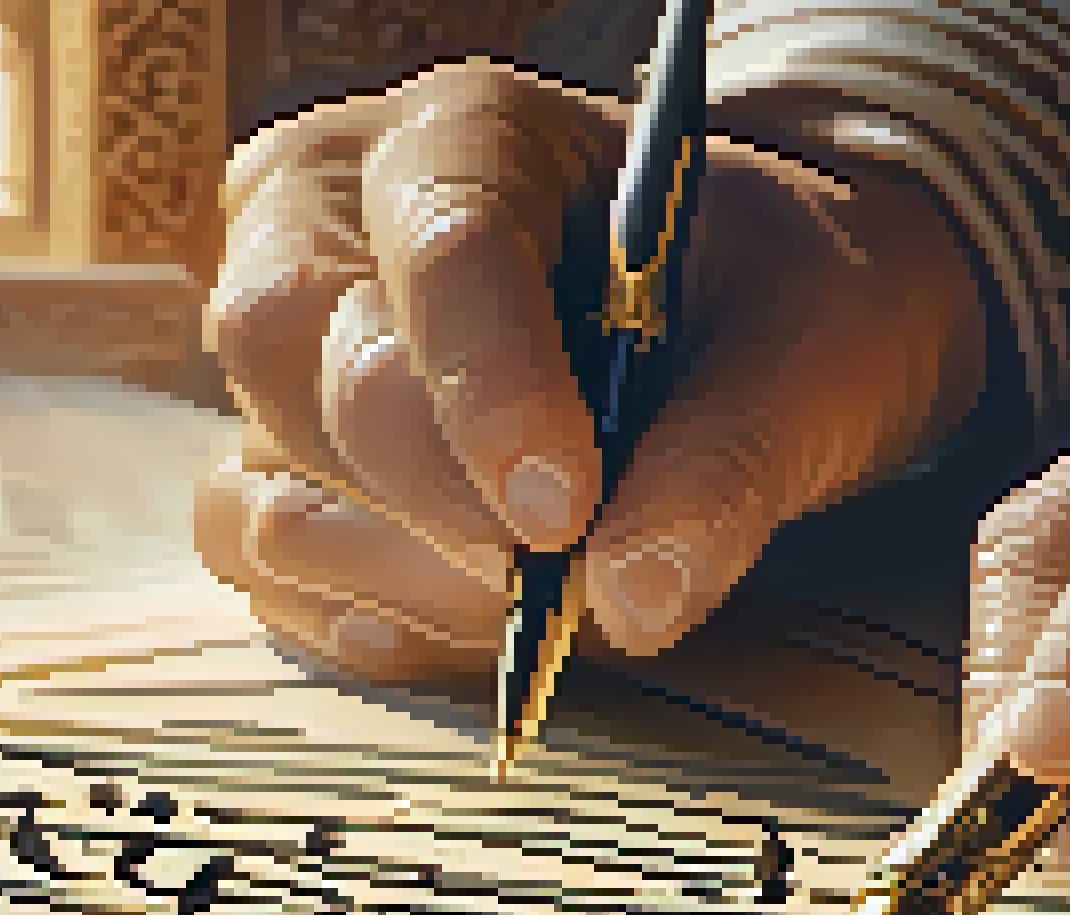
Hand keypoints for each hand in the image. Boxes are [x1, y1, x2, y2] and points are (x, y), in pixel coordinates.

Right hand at [197, 61, 984, 680]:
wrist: (756, 331)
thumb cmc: (773, 306)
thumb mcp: (807, 351)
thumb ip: (729, 462)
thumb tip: (633, 597)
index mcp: (470, 135)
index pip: (437, 248)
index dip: (488, 387)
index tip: (562, 510)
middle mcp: (332, 218)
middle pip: (292, 346)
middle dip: (426, 486)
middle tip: (554, 572)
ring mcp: (287, 349)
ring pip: (265, 476)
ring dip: (405, 573)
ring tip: (542, 601)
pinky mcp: (277, 464)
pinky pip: (262, 562)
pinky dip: (362, 614)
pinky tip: (471, 623)